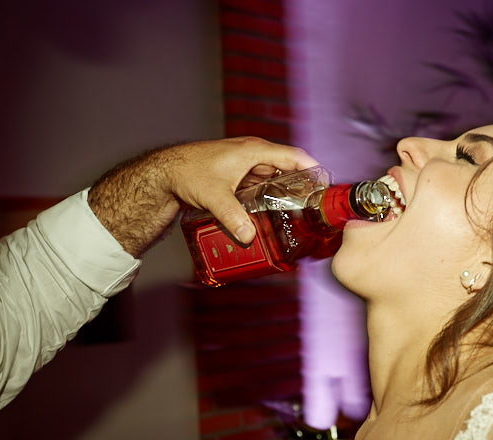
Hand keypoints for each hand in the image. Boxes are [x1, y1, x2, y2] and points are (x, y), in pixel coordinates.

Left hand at [88, 137, 316, 256]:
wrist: (166, 171)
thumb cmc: (188, 172)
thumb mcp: (213, 195)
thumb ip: (232, 216)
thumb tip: (248, 236)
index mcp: (255, 150)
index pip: (295, 156)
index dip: (314, 171)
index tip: (326, 187)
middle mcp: (254, 154)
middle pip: (289, 169)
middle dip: (302, 188)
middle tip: (315, 209)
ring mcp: (247, 164)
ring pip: (276, 178)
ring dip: (286, 194)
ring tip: (298, 215)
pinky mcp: (240, 175)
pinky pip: (263, 184)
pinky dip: (270, 196)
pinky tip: (273, 213)